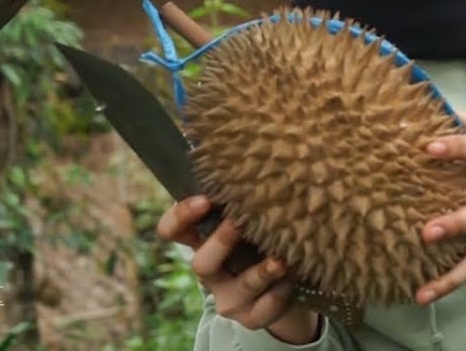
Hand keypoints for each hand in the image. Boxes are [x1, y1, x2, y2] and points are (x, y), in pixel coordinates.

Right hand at [156, 196, 319, 343]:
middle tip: (240, 222)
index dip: (180, 217)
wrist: (287, 280)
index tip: (204, 200)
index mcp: (202, 240)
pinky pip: (262, 310)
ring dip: (260, 273)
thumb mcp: (253, 213)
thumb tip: (261, 148)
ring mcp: (228, 297)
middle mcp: (210, 270)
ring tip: (280, 260)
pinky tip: (293, 280)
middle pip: (200, 263)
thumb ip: (247, 193)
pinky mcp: (251, 316)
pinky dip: (279, 294)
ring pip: (237, 289)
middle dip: (221, 242)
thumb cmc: (264, 234)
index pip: (172, 231)